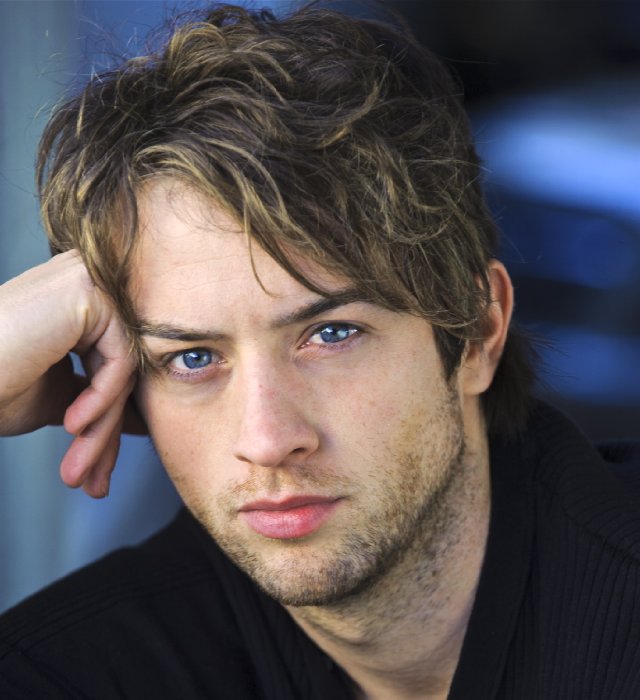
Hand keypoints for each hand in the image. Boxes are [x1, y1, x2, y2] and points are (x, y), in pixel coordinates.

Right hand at [0, 250, 137, 496]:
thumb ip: (99, 401)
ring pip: (121, 370)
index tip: (98, 471)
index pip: (110, 369)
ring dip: (101, 428)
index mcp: (77, 308)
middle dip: (105, 434)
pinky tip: (73, 422)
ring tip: (79, 469)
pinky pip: (119, 359)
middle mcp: (87, 287)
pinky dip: (101, 399)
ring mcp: (90, 284)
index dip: (104, 424)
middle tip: (93, 482)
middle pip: (119, 371)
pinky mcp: (90, 293)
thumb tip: (137, 420)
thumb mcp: (57, 400)